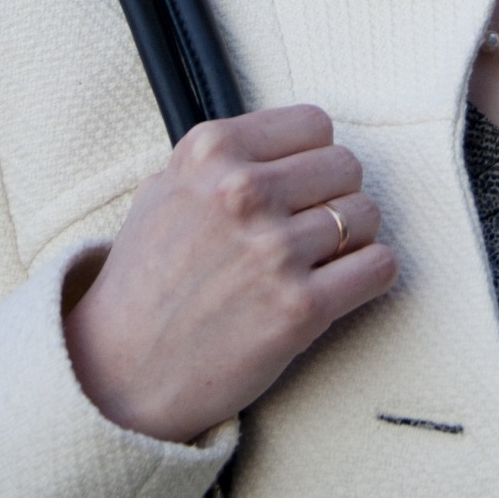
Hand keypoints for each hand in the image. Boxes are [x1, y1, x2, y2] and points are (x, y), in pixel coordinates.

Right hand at [63, 105, 395, 443]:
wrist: (119, 372)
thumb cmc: (145, 280)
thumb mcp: (165, 188)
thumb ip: (225, 158)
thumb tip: (289, 144)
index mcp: (211, 151)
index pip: (314, 124)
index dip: (312, 156)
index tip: (301, 183)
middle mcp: (242, 192)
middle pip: (346, 166)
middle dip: (336, 195)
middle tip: (311, 227)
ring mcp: (272, 250)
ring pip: (366, 215)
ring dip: (353, 239)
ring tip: (319, 261)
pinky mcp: (299, 308)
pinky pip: (379, 266)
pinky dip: (370, 275)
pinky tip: (342, 286)